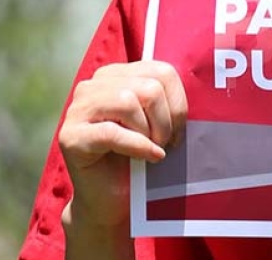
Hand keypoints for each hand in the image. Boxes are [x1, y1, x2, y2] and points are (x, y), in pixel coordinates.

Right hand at [58, 60, 187, 227]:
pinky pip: (112, 132)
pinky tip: (149, 157)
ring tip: (153, 149)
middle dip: (165, 120)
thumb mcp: (155, 120)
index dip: (178, 102)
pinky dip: (137, 146)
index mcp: (115, 74)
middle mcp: (92, 86)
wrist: (111, 201)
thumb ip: (166, 98)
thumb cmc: (138, 157)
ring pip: (128, 102)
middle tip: (166, 143)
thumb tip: (201, 88)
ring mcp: (77, 110)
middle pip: (148, 87)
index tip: (178, 130)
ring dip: (149, 132)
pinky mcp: (70, 136)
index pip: (161, 70)